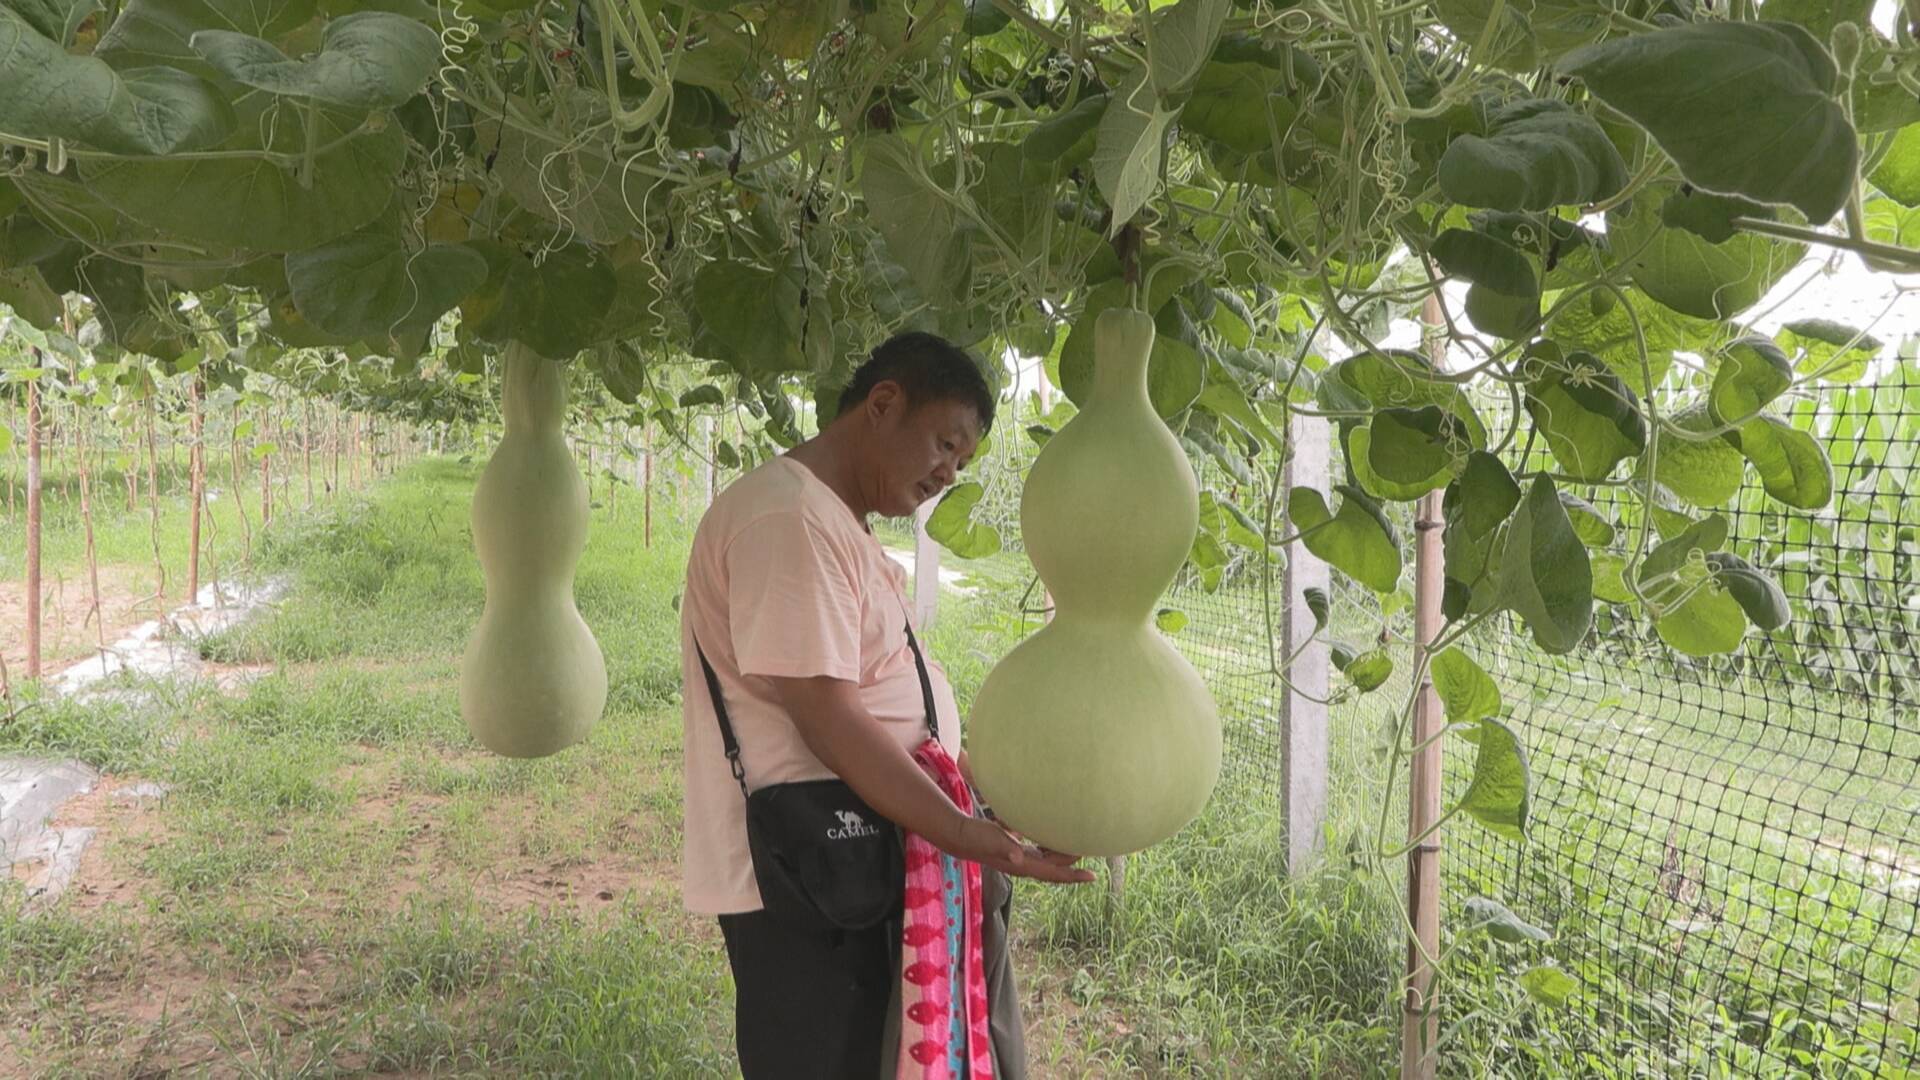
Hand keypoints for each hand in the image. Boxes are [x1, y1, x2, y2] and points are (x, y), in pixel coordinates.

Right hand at [941, 815, 1095, 884]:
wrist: (960, 837)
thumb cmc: (976, 837)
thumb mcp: (992, 840)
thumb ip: (1005, 848)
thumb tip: (1019, 856)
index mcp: (1023, 865)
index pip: (1053, 874)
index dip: (1073, 876)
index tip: (1093, 876)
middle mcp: (1024, 864)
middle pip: (1056, 868)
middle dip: (1074, 865)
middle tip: (1094, 852)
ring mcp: (1020, 858)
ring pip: (1049, 861)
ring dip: (1064, 856)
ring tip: (1080, 847)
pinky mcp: (1015, 850)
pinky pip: (1040, 851)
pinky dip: (1052, 847)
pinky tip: (1056, 839)